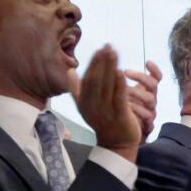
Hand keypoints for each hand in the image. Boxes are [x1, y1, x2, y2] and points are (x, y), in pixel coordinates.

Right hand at [75, 45, 138, 160]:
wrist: (116, 145)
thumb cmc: (102, 121)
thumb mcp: (86, 105)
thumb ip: (77, 89)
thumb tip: (69, 70)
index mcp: (84, 102)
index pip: (87, 79)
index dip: (94, 63)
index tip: (100, 49)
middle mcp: (92, 107)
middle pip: (96, 80)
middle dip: (101, 62)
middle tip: (107, 46)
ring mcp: (105, 112)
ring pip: (106, 87)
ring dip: (110, 67)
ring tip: (114, 52)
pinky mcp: (119, 116)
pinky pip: (118, 98)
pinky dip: (119, 84)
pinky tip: (121, 71)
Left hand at [125, 61, 162, 143]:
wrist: (123, 136)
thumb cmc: (123, 111)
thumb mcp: (121, 93)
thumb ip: (118, 79)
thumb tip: (107, 61)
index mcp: (146, 91)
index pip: (156, 77)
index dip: (154, 70)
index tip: (147, 62)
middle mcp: (150, 100)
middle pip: (153, 85)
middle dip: (140, 77)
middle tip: (124, 71)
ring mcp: (150, 112)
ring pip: (150, 99)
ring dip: (136, 93)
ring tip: (123, 92)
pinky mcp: (148, 125)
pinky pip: (148, 117)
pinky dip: (138, 111)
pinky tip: (128, 108)